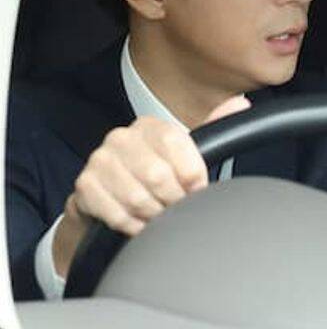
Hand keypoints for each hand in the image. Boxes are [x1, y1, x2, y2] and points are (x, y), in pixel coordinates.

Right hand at [52, 95, 250, 276]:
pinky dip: (134, 225)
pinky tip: (138, 222)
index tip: (196, 188)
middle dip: (174, 200)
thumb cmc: (154, 174)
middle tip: (176, 206)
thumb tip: (240, 103)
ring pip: (138, 198)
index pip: (182, 149)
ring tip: (158, 215)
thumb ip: (214, 127)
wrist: (109, 197)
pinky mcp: (84, 186)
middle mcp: (122, 138)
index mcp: (150, 127)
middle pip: (159, 177)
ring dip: (154, 215)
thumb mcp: (184, 152)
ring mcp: (99, 161)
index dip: (194, 177)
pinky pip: (117, 214)